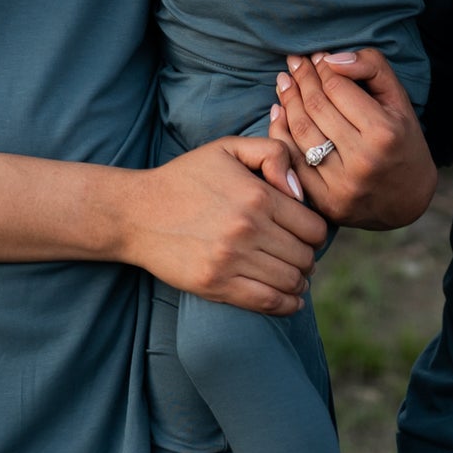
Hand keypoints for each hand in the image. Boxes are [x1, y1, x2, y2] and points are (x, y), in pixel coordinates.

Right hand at [119, 136, 326, 315]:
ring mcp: (232, 260)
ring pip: (291, 282)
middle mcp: (248, 228)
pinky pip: (268, 303)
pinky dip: (287, 305)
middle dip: (308, 258)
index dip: (315, 233)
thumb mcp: (228, 147)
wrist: (137, 212)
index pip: (314, 227)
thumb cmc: (186, 177)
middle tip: (299, 256)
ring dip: (299, 282)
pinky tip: (289, 299)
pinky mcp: (216, 285)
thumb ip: (273, 153)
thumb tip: (299, 191)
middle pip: (306, 257)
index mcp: (258, 195)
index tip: (305, 234)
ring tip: (292, 276)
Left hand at [269, 49, 436, 230]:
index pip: (337, 87)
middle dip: (301, 79)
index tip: (315, 57)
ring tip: (285, 82)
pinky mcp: (325, 201)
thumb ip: (372, 68)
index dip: (321, 68)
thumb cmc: (402, 141)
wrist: (408, 199)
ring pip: (300, 131)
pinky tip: (278, 112)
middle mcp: (362, 160)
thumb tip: (332, 58)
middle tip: (294, 63)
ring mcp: (341, 184)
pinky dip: (280, 132)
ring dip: (287, 101)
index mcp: (384, 132)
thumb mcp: (398, 99)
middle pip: (316, 107)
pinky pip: (292, 160)